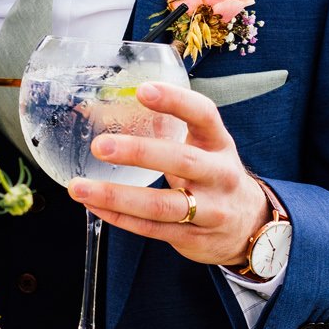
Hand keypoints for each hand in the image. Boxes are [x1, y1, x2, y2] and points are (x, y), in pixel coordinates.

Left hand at [68, 81, 270, 266]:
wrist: (250, 226)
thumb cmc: (211, 175)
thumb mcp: (201, 147)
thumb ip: (162, 129)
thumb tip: (98, 109)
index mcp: (218, 143)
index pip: (203, 115)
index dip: (176, 101)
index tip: (143, 90)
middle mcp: (219, 175)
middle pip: (180, 160)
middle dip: (138, 153)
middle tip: (100, 146)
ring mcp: (210, 210)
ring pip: (161, 205)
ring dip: (116, 196)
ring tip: (79, 187)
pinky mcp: (193, 238)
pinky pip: (151, 229)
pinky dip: (118, 217)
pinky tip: (93, 206)